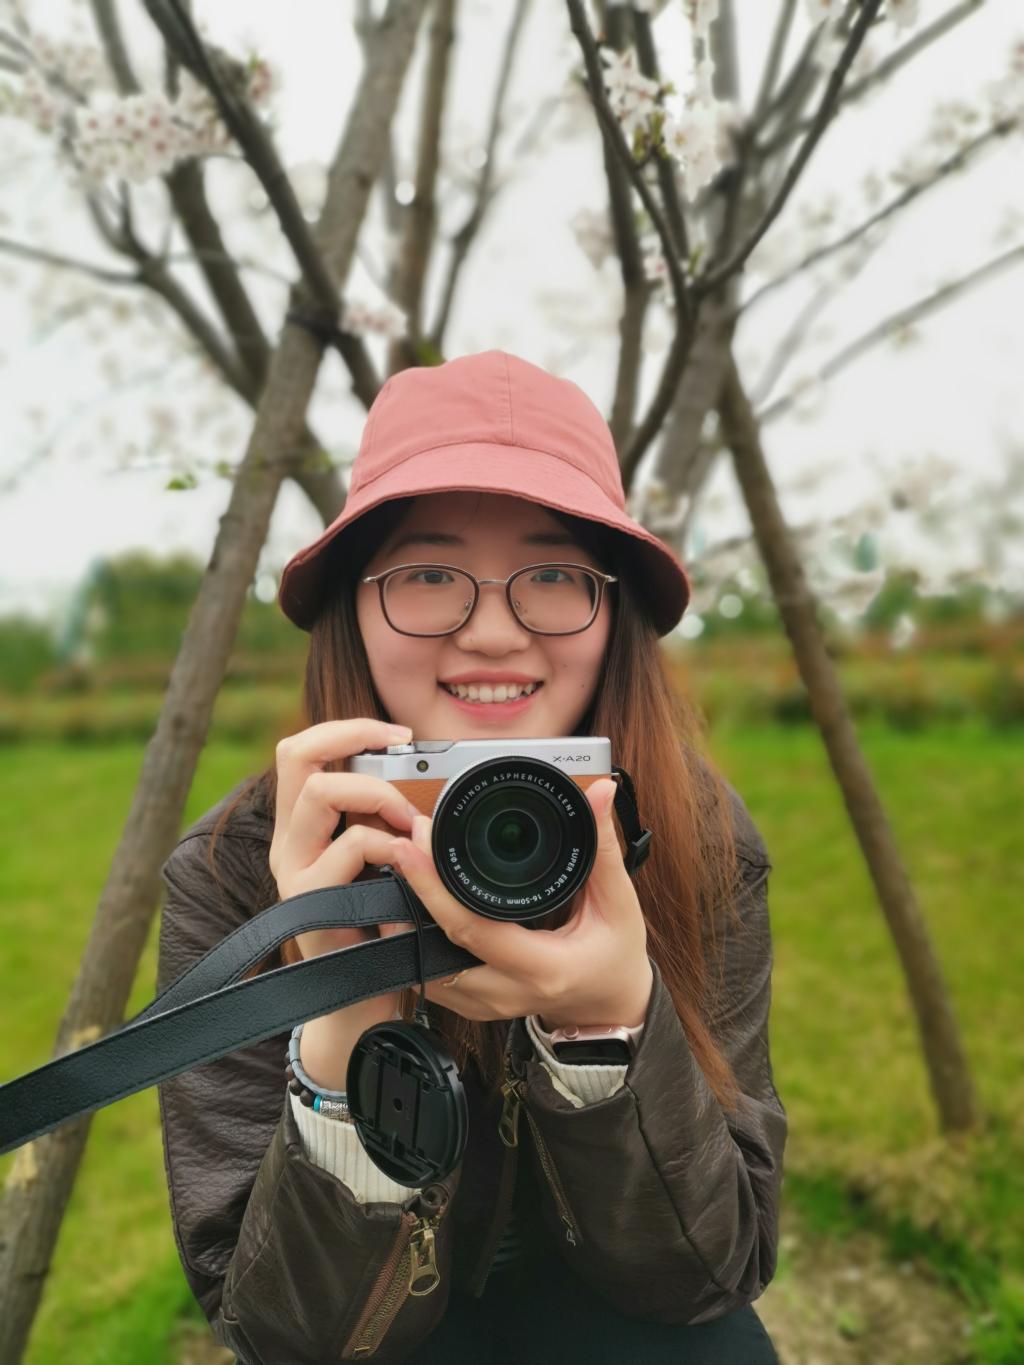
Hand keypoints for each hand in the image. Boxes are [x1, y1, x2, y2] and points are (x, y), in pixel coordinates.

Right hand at [270, 717, 421, 1030]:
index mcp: (305, 829)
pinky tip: (409, 870)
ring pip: (322, 792)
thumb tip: (428, 789)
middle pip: (295, 753)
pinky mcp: (309, 901)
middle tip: (401, 755)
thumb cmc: (383, 931)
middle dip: (353, 739)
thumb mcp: (383, 868)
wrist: (363, 1003)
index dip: (346, 727)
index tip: (399, 733)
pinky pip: (351, 848)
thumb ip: (388, 828)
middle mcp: (290, 842)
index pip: (301, 751)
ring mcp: (294, 870)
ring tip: (411, 823)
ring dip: (378, 796)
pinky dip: (390, 848)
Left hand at [389, 777, 653, 1028]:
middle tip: (401, 844)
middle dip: (412, 894)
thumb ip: (603, 846)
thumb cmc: (617, 954)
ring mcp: (486, 1006)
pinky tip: (413, 907)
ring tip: (400, 870)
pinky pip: (432, 978)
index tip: (414, 843)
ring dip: (407, 920)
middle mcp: (508, 992)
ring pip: (426, 967)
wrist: (611, 1004)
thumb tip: (599, 792)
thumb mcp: (618, 902)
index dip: (435, 887)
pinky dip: (417, 942)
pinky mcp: (473, 1006)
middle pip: (437, 946)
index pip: (471, 929)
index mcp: (543, 968)